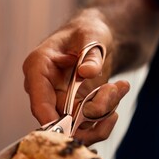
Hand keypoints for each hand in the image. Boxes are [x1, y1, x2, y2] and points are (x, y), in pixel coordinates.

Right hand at [23, 9, 129, 144]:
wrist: (95, 39)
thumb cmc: (86, 31)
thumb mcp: (91, 34)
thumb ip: (90, 54)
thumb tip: (87, 72)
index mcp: (38, 67)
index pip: (38, 100)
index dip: (50, 118)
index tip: (69, 127)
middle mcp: (46, 89)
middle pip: (61, 118)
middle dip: (93, 110)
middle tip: (113, 89)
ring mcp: (60, 101)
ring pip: (78, 125)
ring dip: (104, 111)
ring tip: (120, 87)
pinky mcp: (75, 109)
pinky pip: (90, 124)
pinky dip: (108, 114)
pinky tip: (119, 90)